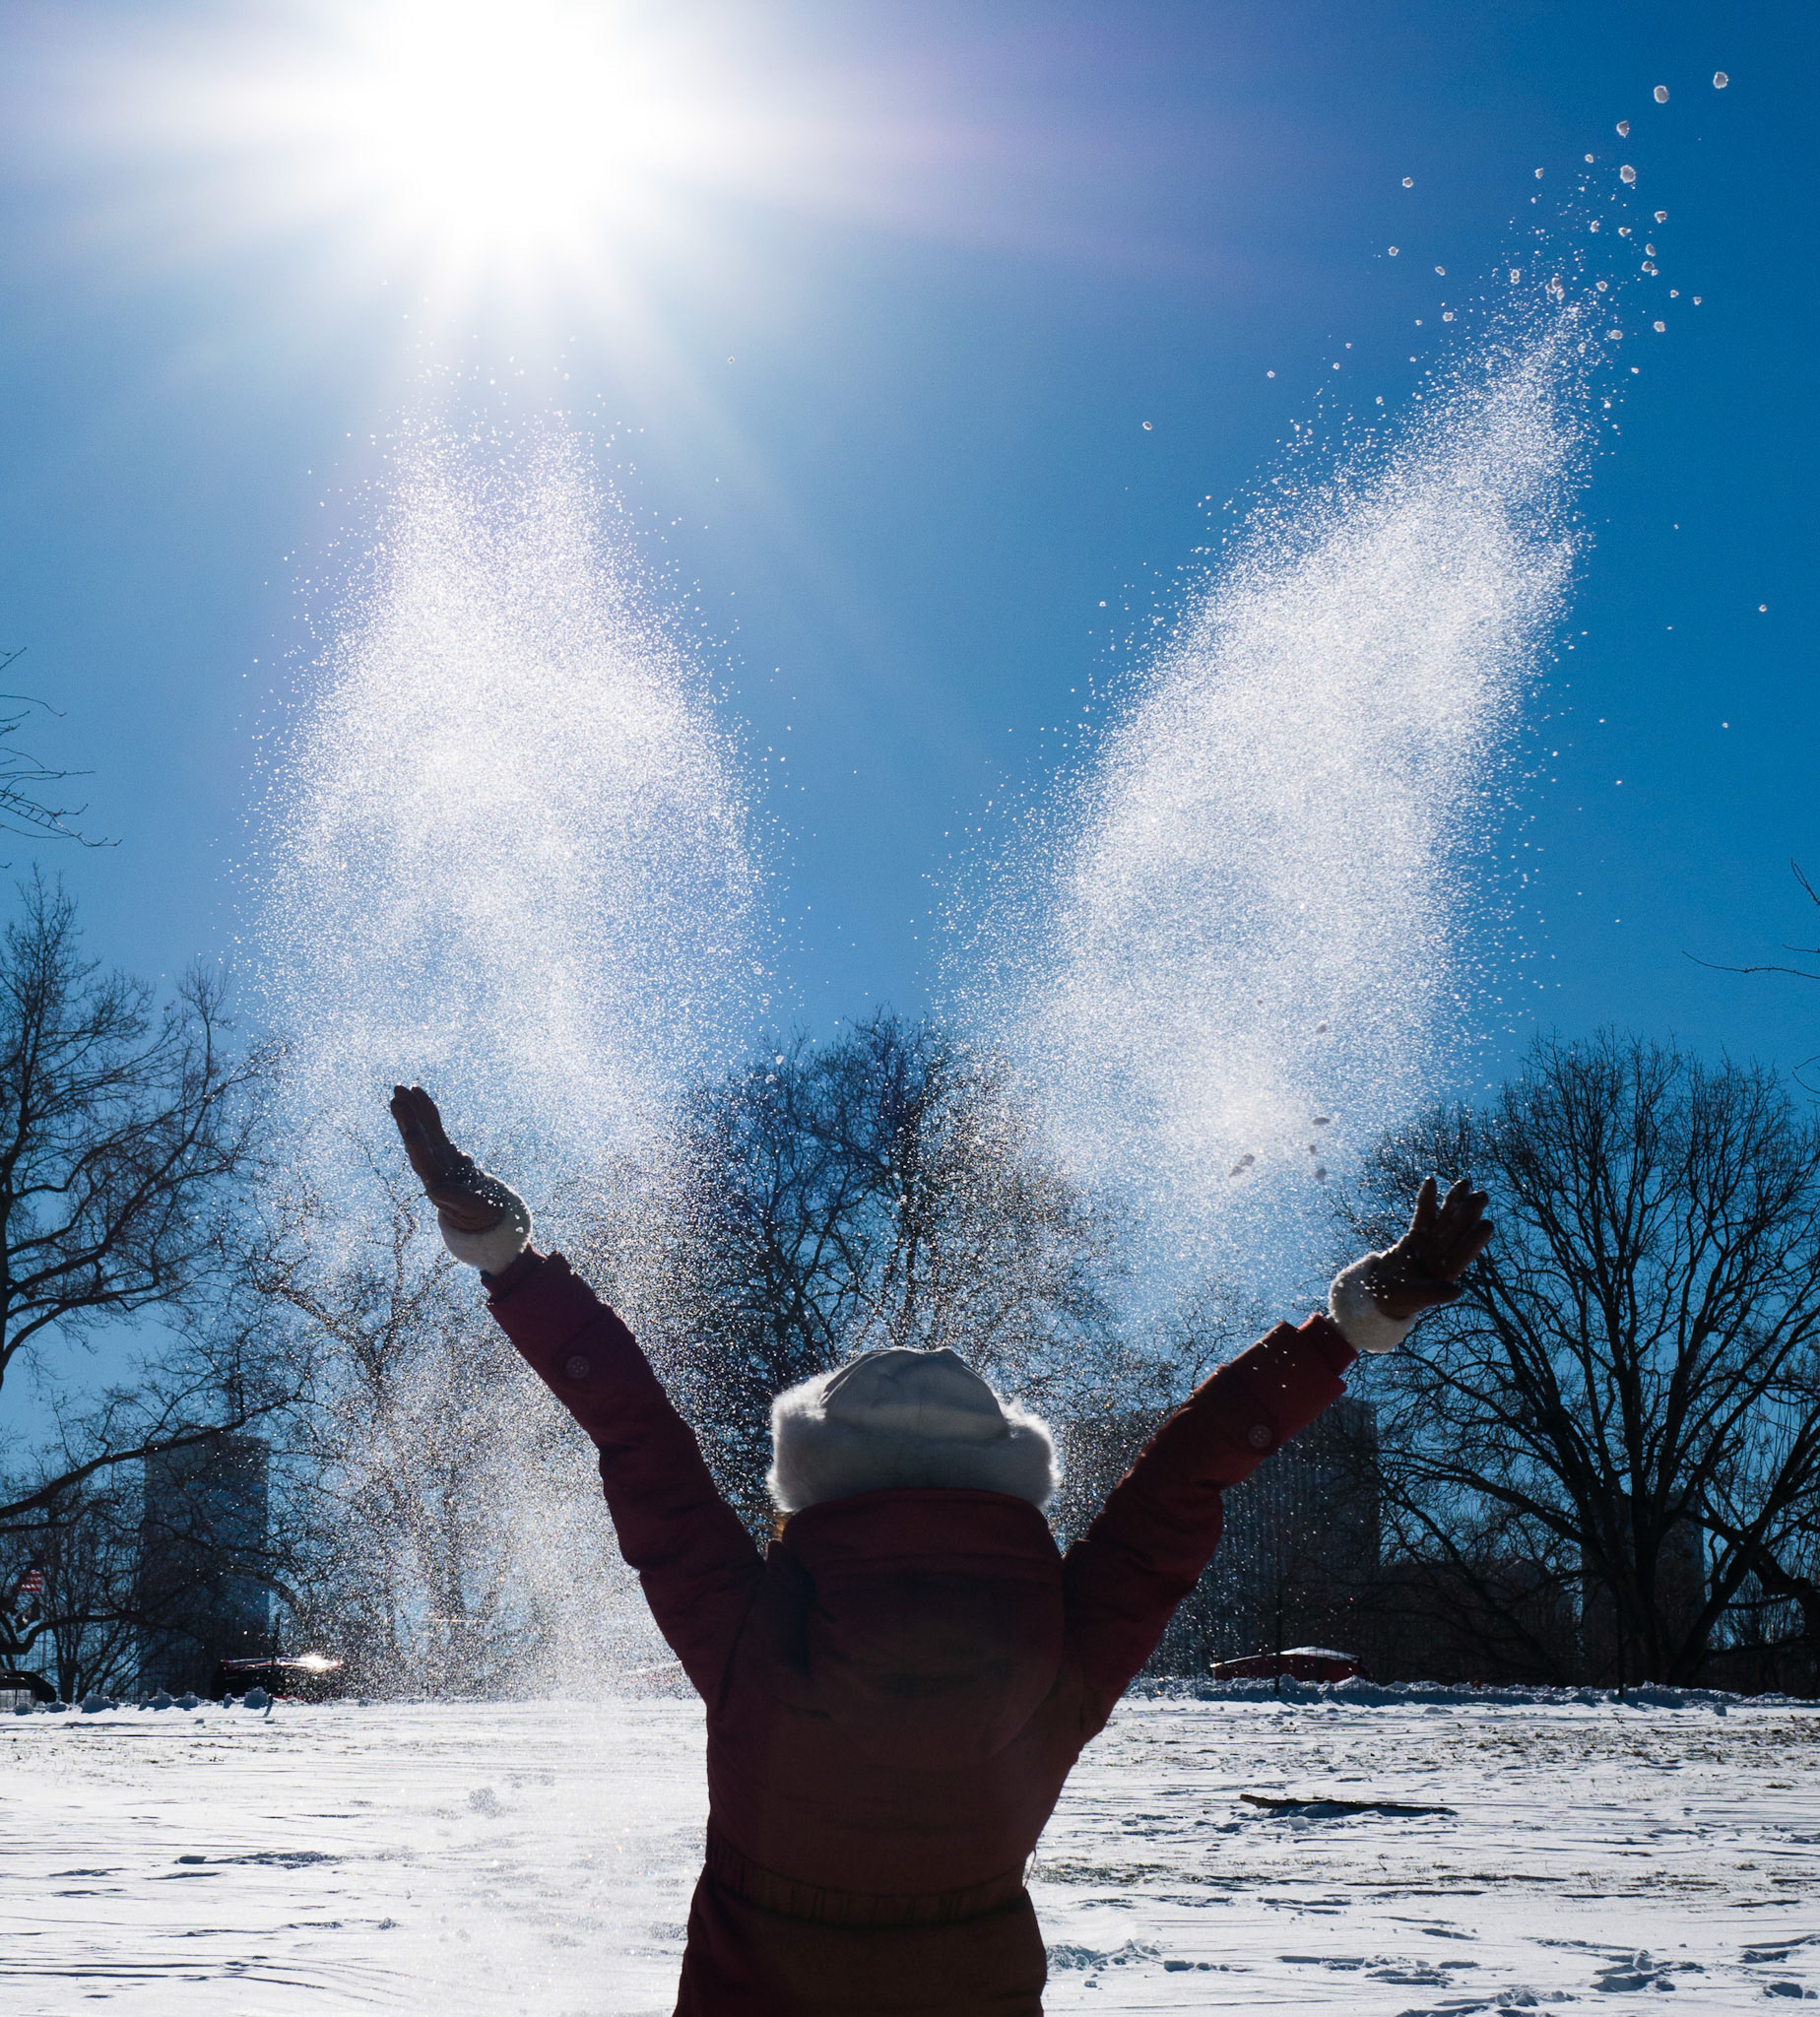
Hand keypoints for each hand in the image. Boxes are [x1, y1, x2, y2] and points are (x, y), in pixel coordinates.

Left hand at [388, 1084, 509, 1233]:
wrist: (479, 1212)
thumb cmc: (478, 1212)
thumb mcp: (469, 1207)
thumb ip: (453, 1198)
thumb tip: (434, 1189)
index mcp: (435, 1181)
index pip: (422, 1158)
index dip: (416, 1142)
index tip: (409, 1128)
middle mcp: (430, 1165)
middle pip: (416, 1139)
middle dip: (407, 1119)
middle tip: (397, 1097)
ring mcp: (435, 1154)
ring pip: (421, 1127)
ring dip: (412, 1109)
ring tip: (401, 1088)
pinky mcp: (442, 1147)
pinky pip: (432, 1125)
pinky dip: (425, 1109)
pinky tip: (418, 1093)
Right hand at [1362, 1176, 1492, 1320]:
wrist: (1381, 1292)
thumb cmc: (1399, 1299)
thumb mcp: (1414, 1297)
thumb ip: (1434, 1294)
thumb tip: (1457, 1291)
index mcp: (1447, 1271)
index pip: (1463, 1253)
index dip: (1474, 1240)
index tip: (1487, 1225)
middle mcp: (1443, 1254)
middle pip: (1458, 1231)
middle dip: (1469, 1213)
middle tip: (1482, 1196)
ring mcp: (1431, 1242)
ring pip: (1445, 1218)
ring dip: (1454, 1201)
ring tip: (1464, 1182)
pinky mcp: (1417, 1234)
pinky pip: (1424, 1214)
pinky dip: (1427, 1199)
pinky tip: (1432, 1181)